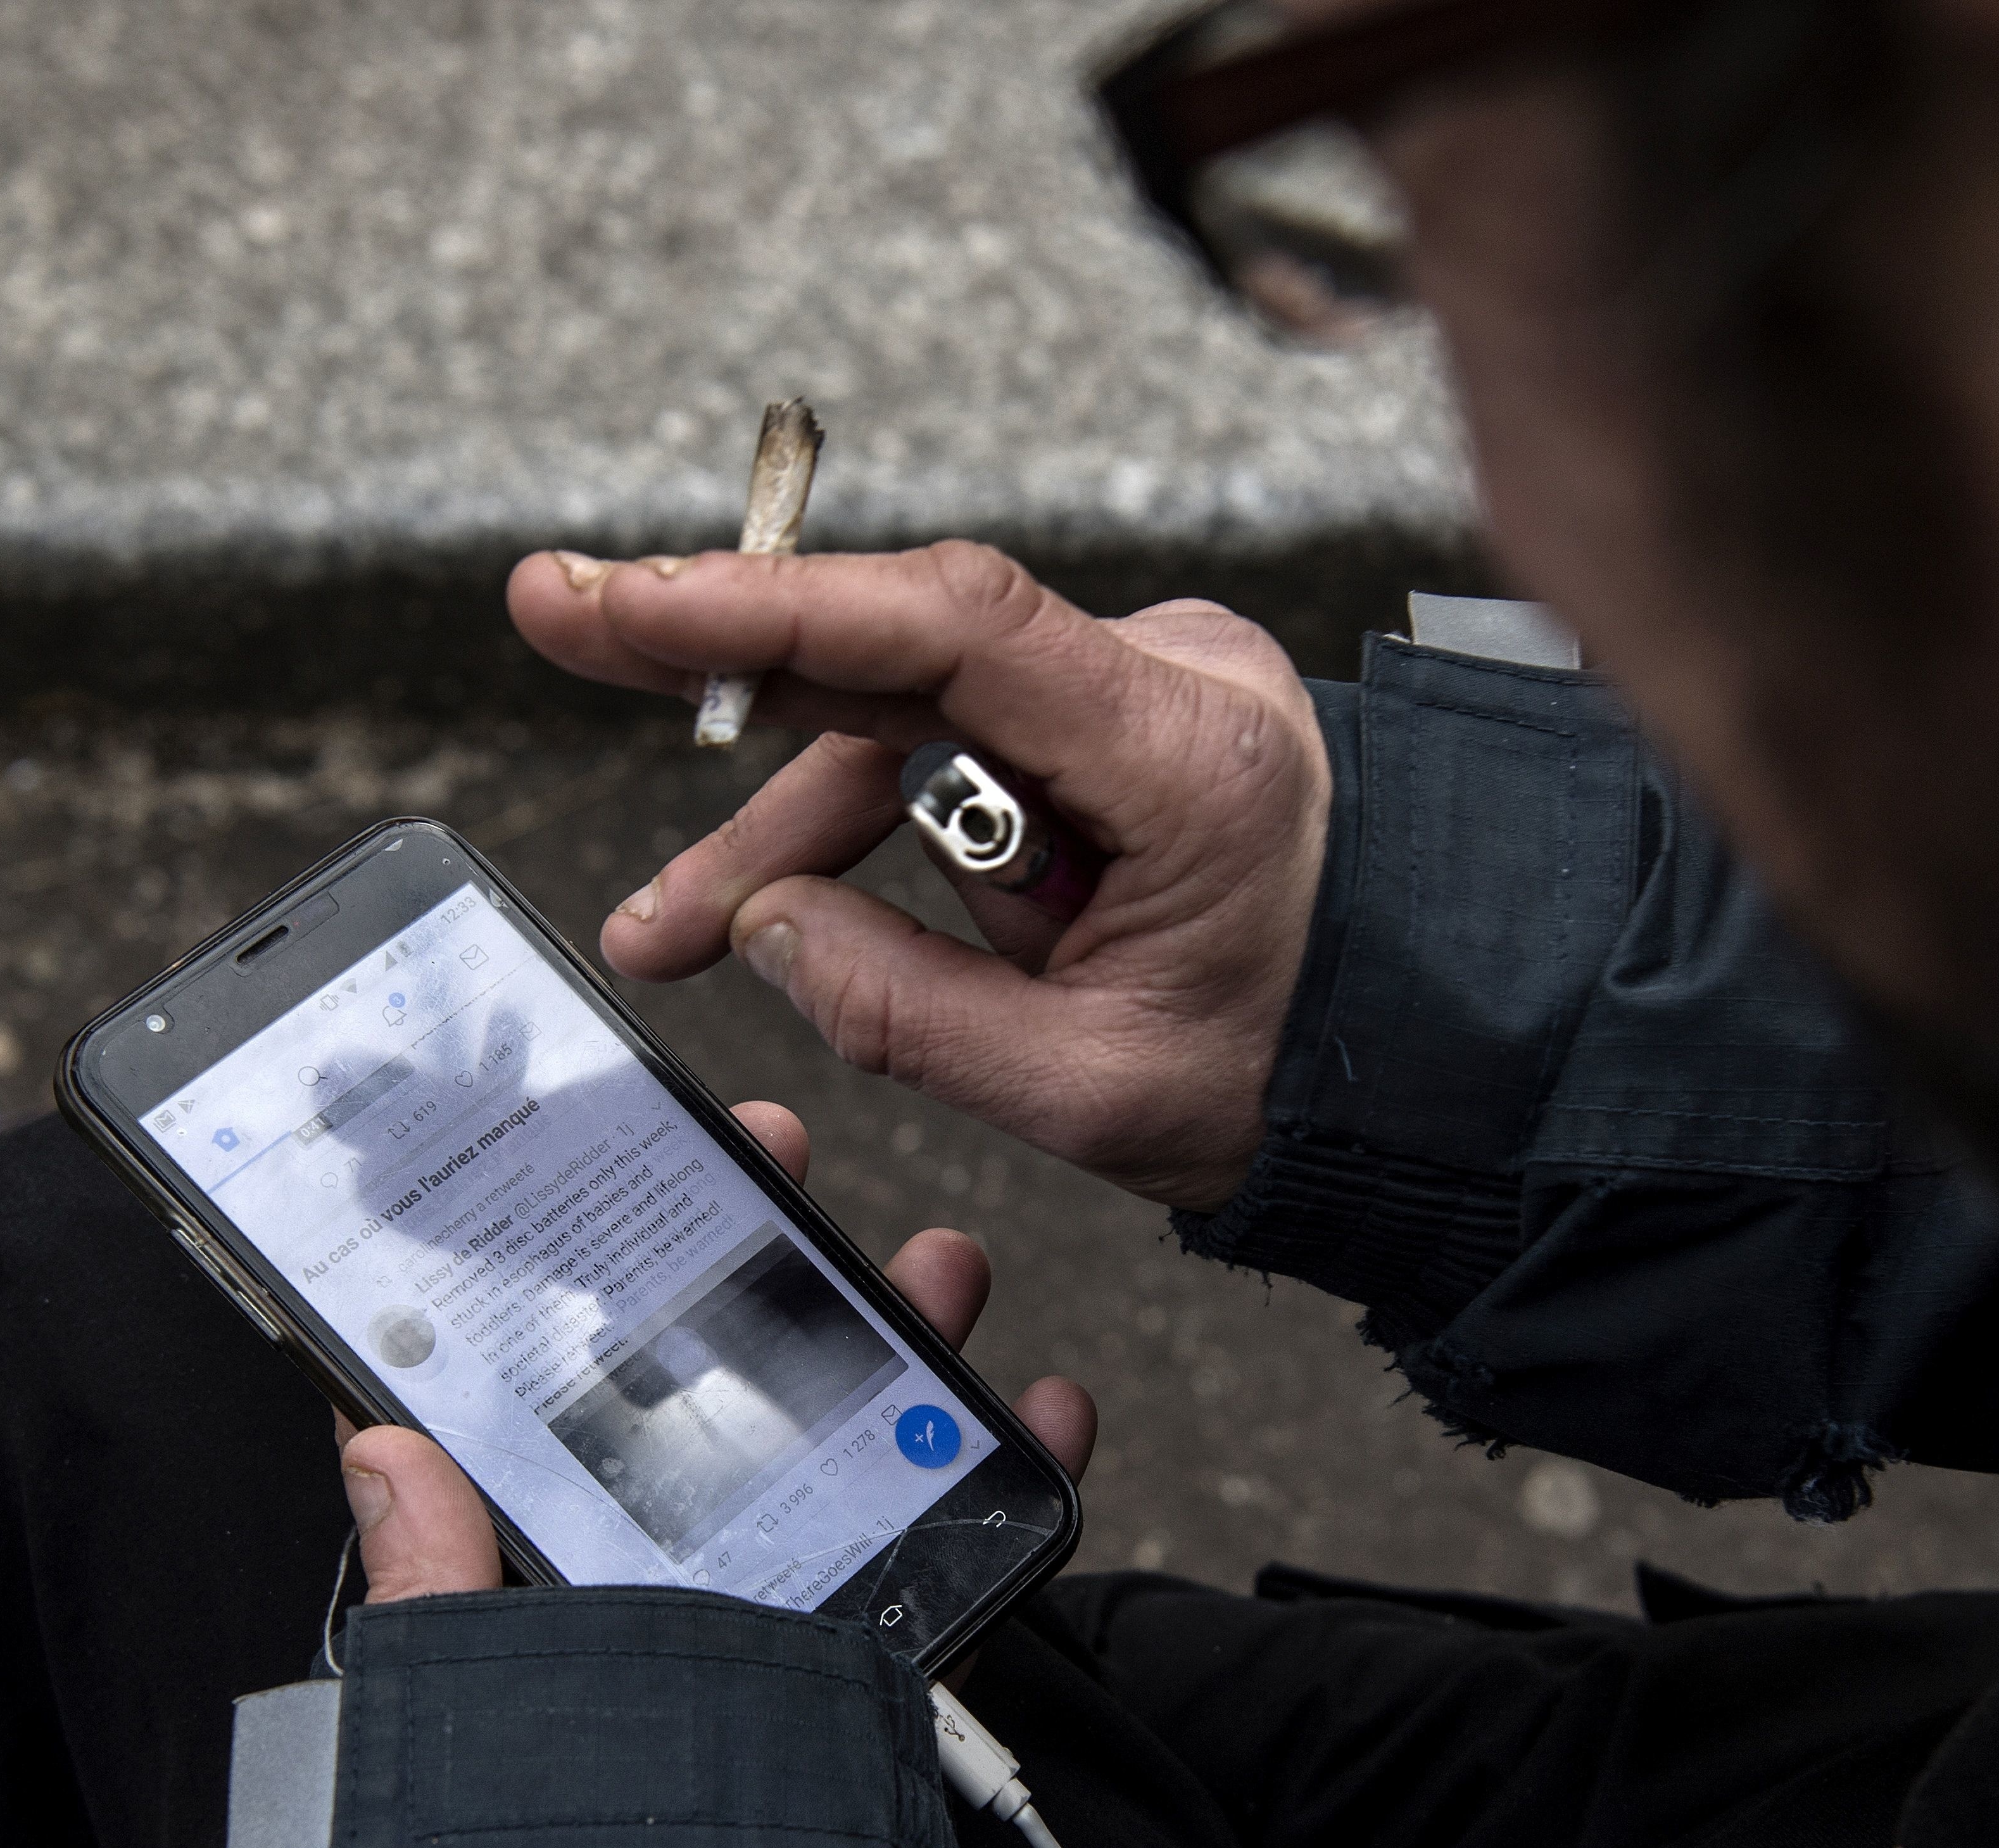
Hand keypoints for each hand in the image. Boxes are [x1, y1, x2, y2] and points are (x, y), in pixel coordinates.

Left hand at [338, 1099, 1099, 1605]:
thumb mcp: (476, 1703)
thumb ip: (439, 1580)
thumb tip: (377, 1439)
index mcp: (558, 1572)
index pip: (561, 1394)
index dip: (592, 1262)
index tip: (632, 1153)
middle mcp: (669, 1580)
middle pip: (716, 1385)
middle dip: (760, 1261)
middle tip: (782, 1156)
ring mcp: (782, 1617)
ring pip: (843, 1441)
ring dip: (897, 1336)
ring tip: (940, 1260)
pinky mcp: (878, 1666)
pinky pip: (952, 1550)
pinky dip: (1012, 1473)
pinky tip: (1046, 1408)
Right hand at [507, 541, 1330, 1209]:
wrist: (1441, 1062)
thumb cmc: (1307, 1077)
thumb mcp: (1096, 1094)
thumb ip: (911, 1012)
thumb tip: (770, 922)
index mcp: (1189, 751)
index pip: (951, 628)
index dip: (768, 604)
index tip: (622, 601)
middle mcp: (1170, 679)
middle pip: (904, 659)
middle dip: (730, 688)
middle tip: (557, 618)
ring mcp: (1148, 692)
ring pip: (913, 728)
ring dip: (797, 831)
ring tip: (670, 933)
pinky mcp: (1123, 731)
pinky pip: (963, 760)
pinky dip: (876, 838)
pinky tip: (785, 914)